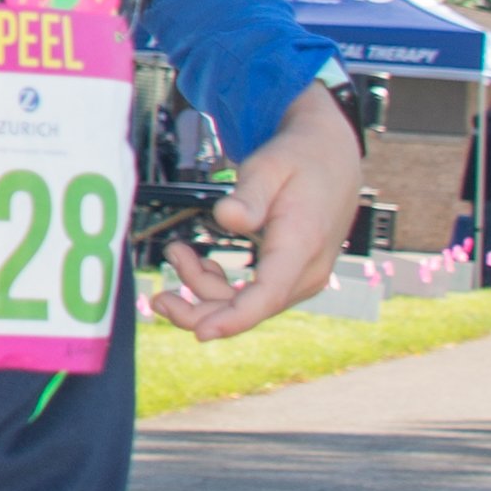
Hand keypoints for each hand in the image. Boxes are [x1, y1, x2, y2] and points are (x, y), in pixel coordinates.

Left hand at [147, 86, 364, 341]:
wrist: (331, 157)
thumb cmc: (298, 159)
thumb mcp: (269, 166)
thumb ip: (248, 194)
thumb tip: (227, 217)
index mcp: (301, 245)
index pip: (268, 295)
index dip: (233, 319)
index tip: (201, 333)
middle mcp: (306, 271)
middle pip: (251, 309)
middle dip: (201, 310)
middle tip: (159, 297)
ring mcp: (302, 277)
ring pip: (247, 304)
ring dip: (205, 288)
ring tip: (177, 252)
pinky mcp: (291, 276)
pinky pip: (253, 295)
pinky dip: (221, 286)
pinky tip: (201, 265)